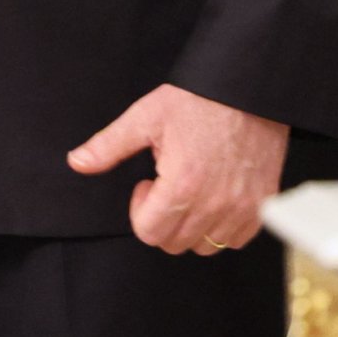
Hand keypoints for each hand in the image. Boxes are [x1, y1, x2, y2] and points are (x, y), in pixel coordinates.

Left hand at [67, 83, 288, 254]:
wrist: (246, 90)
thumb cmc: (196, 101)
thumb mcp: (145, 116)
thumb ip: (109, 145)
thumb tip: (76, 162)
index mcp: (182, 185)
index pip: (149, 232)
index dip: (140, 208)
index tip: (148, 182)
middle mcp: (214, 205)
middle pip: (173, 243)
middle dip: (162, 218)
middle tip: (167, 182)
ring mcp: (241, 210)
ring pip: (204, 247)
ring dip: (191, 225)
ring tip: (190, 187)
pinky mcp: (261, 208)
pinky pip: (234, 240)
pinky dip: (220, 226)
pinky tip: (213, 193)